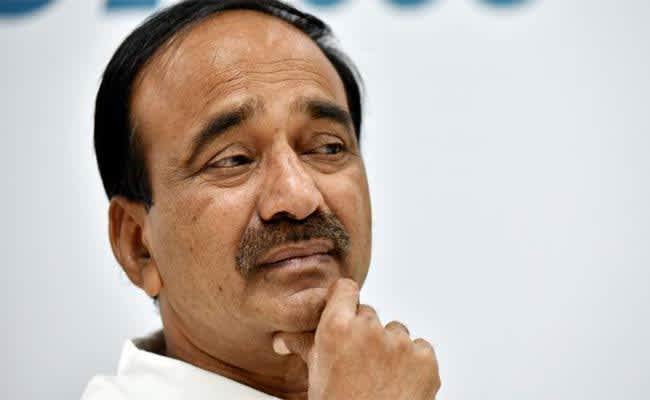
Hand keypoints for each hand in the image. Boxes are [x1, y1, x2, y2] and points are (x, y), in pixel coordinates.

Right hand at [273, 278, 440, 399]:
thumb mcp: (316, 376)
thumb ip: (303, 347)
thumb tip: (282, 339)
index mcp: (337, 329)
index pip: (345, 289)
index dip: (345, 300)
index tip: (345, 309)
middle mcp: (369, 330)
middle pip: (369, 314)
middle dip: (365, 333)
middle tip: (359, 361)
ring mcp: (400, 343)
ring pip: (396, 331)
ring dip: (390, 347)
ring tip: (380, 376)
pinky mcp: (424, 358)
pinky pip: (420, 347)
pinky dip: (413, 362)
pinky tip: (399, 382)